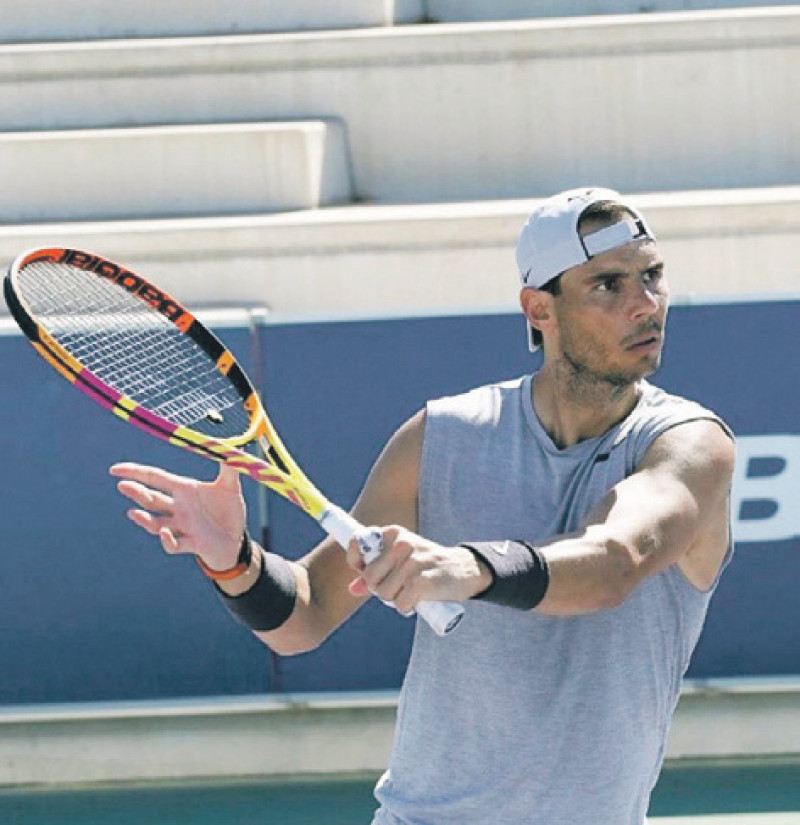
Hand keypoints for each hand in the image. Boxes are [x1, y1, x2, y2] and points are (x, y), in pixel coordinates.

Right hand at [110, 462, 245, 570]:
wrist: (236, 540)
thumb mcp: (230, 487)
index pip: (155, 478)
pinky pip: (174, 545)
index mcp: (184, 490)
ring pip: (156, 524)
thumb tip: (232, 446)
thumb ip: (229, 468)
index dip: (136, 472)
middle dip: (136, 493)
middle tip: (122, 485)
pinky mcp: (192, 544)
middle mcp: (178, 508)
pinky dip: (168, 540)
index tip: (115, 469)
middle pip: (151, 500)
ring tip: (133, 513)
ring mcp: (182, 527)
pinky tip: (165, 533)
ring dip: (144, 519)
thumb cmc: (228, 512)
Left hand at [345, 525, 489, 613]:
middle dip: (380, 589)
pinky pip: (400, 604)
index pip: (359, 542)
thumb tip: (352, 589)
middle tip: (397, 587)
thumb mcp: (401, 561)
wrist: (464, 570)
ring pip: (383, 593)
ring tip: (410, 592)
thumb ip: (376, 571)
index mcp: (393, 533)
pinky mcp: (421, 582)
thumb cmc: (427, 566)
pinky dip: (407, 608)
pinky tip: (419, 600)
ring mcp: (412, 562)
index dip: (358, 564)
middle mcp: (401, 544)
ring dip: (395, 599)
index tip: (366, 572)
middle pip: (369, 577)